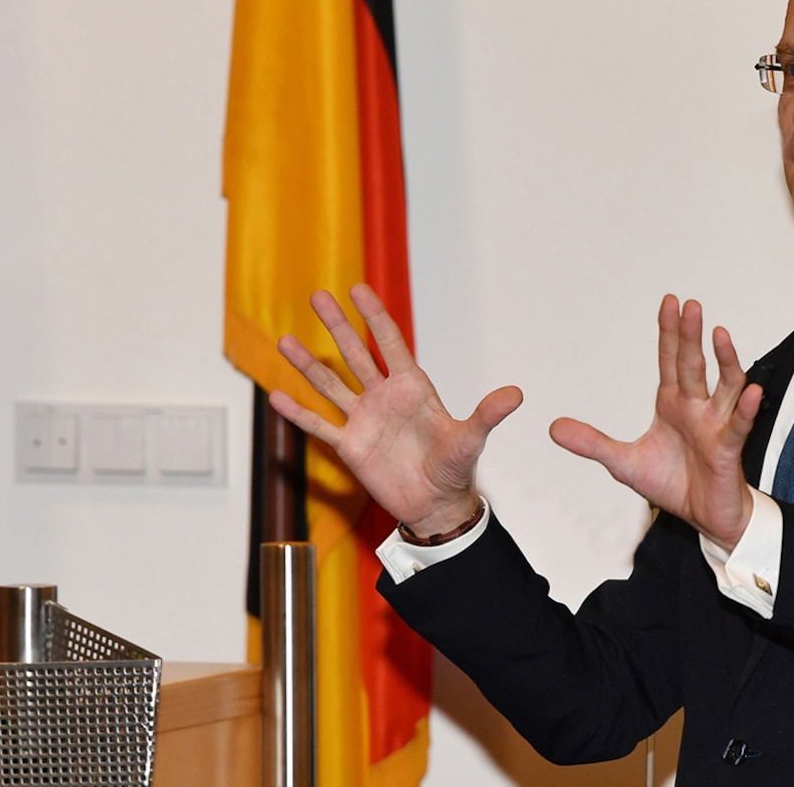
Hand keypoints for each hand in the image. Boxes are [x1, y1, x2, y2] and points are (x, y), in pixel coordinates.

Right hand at [270, 284, 522, 537]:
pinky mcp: (350, 446)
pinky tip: (277, 395)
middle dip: (337, 326)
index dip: (374, 316)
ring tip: (285, 340)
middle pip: (355, 355)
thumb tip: (516, 395)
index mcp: (412, 388)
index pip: (389, 344)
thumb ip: (487, 415)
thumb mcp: (471, 440)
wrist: (436, 505)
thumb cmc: (455, 469)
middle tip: (318, 296)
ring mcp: (364, 420)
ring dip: (309, 364)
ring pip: (331, 385)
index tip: (358, 289)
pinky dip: (300, 413)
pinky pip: (320, 426)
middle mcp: (384, 397)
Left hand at [549, 296, 762, 549]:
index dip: (669, 332)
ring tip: (719, 334)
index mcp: (672, 405)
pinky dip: (744, 409)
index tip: (670, 303)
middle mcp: (696, 409)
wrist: (703, 518)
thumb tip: (554, 428)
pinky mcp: (728, 450)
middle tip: (691, 305)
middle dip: (690, 336)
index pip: (669, 361)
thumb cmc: (673, 484)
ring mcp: (715, 426)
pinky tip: (750, 391)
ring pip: (724, 387)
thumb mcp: (623, 463)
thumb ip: (591, 442)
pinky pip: (738, 426)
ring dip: (725, 360)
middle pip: (693, 365)